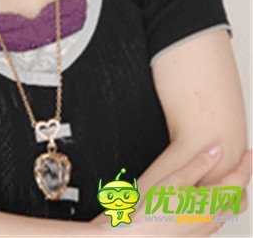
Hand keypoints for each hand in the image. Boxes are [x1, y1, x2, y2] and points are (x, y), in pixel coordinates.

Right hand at [93, 147, 250, 236]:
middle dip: (242, 182)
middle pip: (239, 201)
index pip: (237, 182)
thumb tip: (216, 150)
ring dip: (231, 195)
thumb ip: (198, 164)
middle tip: (240, 165)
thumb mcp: (174, 180)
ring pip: (228, 212)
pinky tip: (205, 199)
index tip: (249, 154)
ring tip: (223, 179)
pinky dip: (219, 207)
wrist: (136, 235)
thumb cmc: (151, 211)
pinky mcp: (196, 236)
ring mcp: (205, 230)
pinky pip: (216, 221)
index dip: (245, 166)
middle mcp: (212, 219)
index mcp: (209, 203)